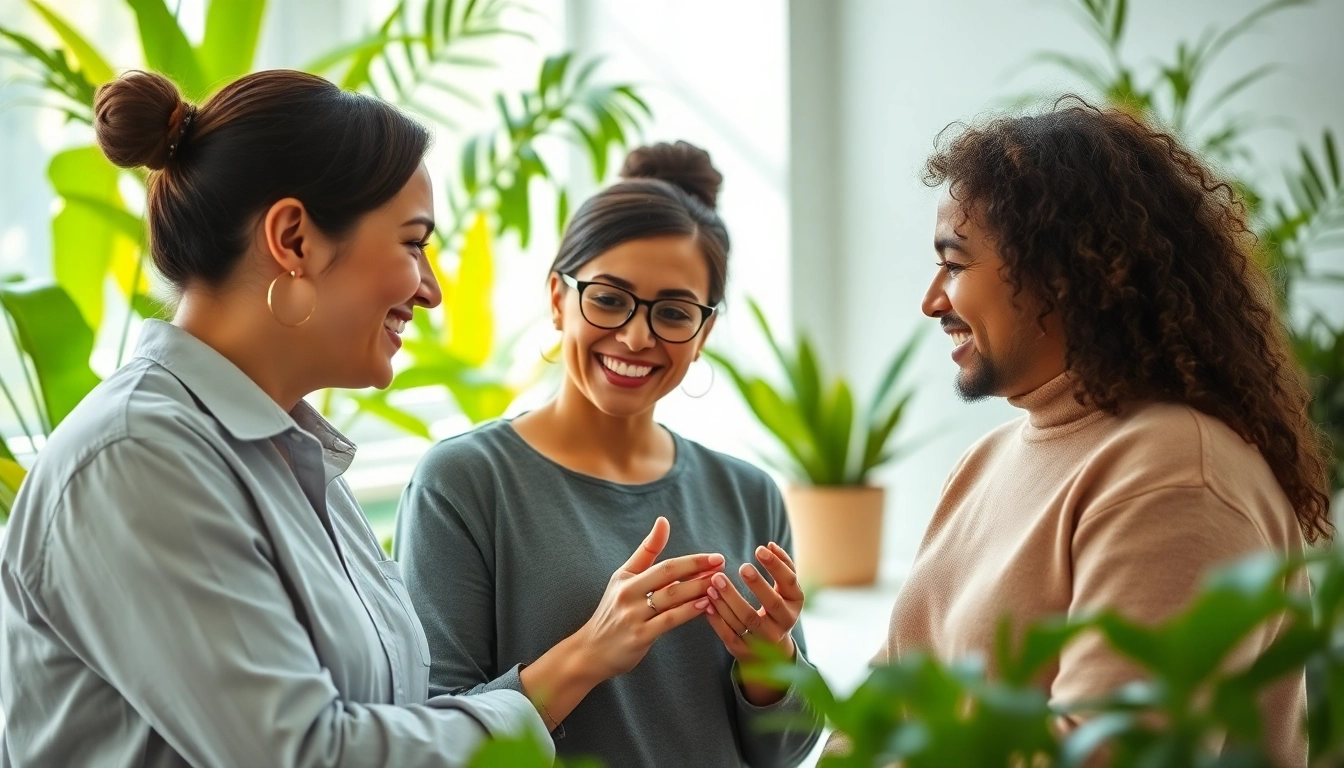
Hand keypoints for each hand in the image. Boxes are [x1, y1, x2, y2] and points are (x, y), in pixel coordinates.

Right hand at [574, 516, 722, 680]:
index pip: (664, 564)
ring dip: (698, 589)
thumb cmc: (613, 612)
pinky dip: (688, 611)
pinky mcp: (639, 636)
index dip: (692, 560)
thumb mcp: (623, 578)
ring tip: (718, 585)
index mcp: (626, 579)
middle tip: (722, 568)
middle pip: (669, 576)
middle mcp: (628, 594)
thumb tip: (663, 521)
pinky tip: (704, 606)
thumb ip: (646, 552)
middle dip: (699, 570)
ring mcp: (633, 616)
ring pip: (671, 598)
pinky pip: (668, 620)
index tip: (715, 557)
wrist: (591, 650)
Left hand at [702, 542, 802, 664]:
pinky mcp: (745, 651)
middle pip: (771, 603)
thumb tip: (770, 545)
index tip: (759, 549)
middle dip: (757, 584)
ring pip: (747, 619)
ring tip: (715, 581)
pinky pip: (729, 634)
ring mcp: (765, 640)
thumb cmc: (776, 608)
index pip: (789, 582)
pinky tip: (707, 602)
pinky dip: (717, 619)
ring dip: (730, 599)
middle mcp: (784, 623)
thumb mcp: (785, 590)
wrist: (771, 653)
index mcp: (795, 603)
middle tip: (741, 566)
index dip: (776, 565)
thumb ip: (781, 565)